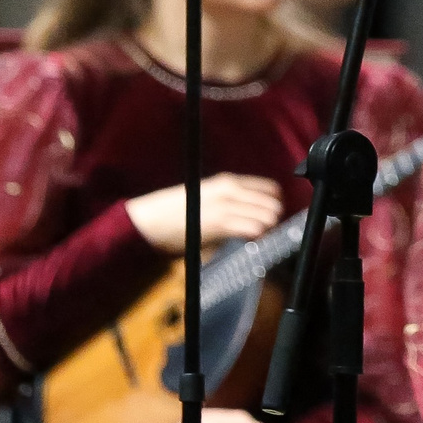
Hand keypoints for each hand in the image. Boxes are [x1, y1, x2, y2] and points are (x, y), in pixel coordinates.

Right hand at [124, 173, 283, 253]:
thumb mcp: (207, 197)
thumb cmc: (174, 212)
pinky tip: (250, 241)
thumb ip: (229, 202)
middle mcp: (230, 189)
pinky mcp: (219, 223)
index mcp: (227, 181)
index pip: (270, 188)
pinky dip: (257, 236)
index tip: (273, 216)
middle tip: (268, 230)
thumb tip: (252, 213)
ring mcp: (225, 205)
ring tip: (259, 238)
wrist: (147, 220)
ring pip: (268, 215)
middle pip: (273, 203)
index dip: (274, 204)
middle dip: (274, 218)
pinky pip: (253, 228)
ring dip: (267, 229)